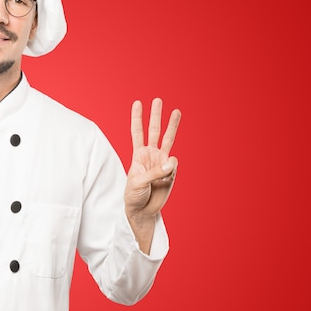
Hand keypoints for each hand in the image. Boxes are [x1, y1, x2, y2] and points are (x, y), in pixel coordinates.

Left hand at [124, 98, 180, 247]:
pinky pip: (174, 166)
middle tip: (158, 99)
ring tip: (176, 111)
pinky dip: (171, 169)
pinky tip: (166, 177)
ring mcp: (161, 162)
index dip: (137, 118)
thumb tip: (173, 161)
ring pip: (168, 140)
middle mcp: (150, 155)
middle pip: (153, 130)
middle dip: (155, 115)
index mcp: (138, 155)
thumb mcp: (138, 183)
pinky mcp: (171, 172)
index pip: (137, 132)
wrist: (142, 210)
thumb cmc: (134, 195)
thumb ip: (155, 172)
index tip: (138, 103)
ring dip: (172, 126)